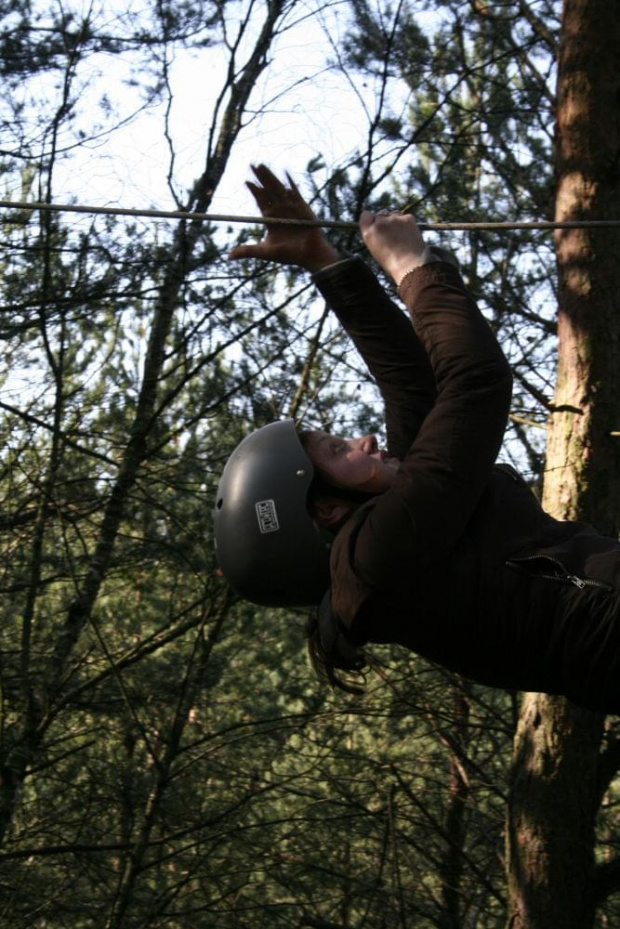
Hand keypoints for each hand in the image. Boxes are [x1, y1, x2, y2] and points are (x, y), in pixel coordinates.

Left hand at [227, 165, 341, 271]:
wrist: (310, 255)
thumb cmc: (289, 255)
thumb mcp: (265, 252)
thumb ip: (248, 251)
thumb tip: (228, 257)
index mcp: (271, 220)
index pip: (261, 201)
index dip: (254, 191)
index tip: (246, 181)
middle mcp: (280, 211)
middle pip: (268, 191)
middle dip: (260, 178)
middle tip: (252, 165)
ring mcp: (291, 207)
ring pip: (278, 188)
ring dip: (270, 177)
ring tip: (262, 166)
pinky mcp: (302, 206)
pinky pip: (295, 192)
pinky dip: (290, 182)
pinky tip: (285, 172)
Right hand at [359, 211, 428, 284]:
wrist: (410, 265)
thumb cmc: (392, 263)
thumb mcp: (375, 249)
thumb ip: (373, 235)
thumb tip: (377, 226)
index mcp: (368, 233)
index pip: (366, 215)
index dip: (372, 221)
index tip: (377, 226)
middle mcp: (379, 223)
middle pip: (380, 214)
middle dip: (384, 221)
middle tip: (392, 235)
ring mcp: (394, 219)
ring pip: (393, 214)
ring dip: (395, 221)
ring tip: (401, 236)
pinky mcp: (407, 218)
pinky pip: (405, 217)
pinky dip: (407, 223)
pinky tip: (409, 235)